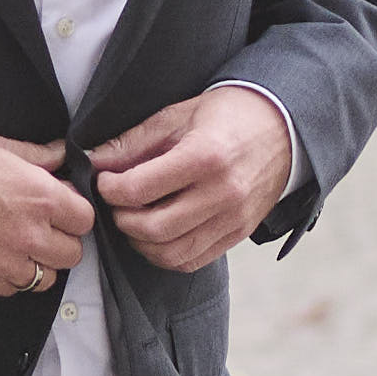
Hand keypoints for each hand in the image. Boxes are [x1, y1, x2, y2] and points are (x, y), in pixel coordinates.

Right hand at [0, 132, 91, 296]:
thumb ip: (37, 155)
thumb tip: (58, 153)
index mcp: (42, 199)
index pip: (85, 219)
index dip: (74, 212)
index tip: (61, 207)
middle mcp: (33, 235)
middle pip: (72, 253)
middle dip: (62, 240)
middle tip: (43, 227)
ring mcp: (11, 262)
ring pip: (48, 277)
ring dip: (41, 263)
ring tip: (23, 246)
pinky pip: (16, 288)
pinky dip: (13, 277)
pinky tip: (1, 257)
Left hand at [89, 86, 292, 272]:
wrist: (283, 127)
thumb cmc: (228, 115)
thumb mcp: (178, 115)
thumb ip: (134, 142)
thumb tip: (93, 160)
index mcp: (205, 156)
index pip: (140, 188)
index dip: (110, 189)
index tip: (104, 181)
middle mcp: (223, 193)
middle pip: (153, 227)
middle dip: (122, 219)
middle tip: (115, 204)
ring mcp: (234, 218)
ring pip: (172, 252)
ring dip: (141, 242)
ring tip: (134, 220)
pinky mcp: (239, 233)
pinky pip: (193, 260)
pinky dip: (166, 255)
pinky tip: (157, 235)